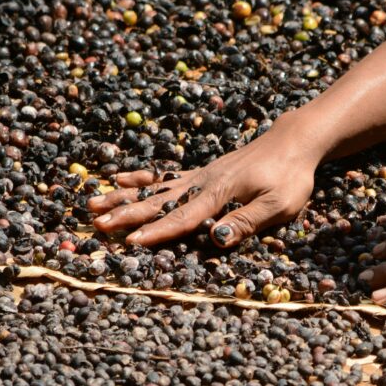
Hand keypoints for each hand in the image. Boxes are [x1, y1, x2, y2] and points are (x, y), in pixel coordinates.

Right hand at [87, 124, 317, 246]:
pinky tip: (118, 179)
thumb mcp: (278, 205)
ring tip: (92, 203)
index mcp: (221, 193)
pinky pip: (165, 176)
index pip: (184, 217)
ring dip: (123, 197)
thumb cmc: (291, 177)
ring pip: (155, 188)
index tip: (130, 243)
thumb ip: (246, 222)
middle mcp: (203, 183)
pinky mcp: (202, 173)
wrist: (293, 142)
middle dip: (127, 215)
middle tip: (95, 225)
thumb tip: (215, 240)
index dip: (158, 232)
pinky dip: (140, 178)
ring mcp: (200, 176)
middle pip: (159, 201)